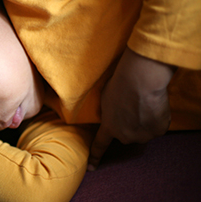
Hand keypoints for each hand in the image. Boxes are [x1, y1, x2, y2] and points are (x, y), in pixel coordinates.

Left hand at [88, 47, 174, 170]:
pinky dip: (157, 118)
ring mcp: (142, 135)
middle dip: (129, 125)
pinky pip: (157, 126)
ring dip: (144, 122)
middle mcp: (125, 136)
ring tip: (143, 103)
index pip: (99, 145)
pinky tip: (154, 105)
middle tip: (132, 107)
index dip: (95, 157)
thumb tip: (112, 115)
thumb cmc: (119, 85)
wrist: (140, 81)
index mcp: (109, 127)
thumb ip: (108, 112)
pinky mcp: (158, 131)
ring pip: (144, 131)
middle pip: (127, 135)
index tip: (91, 168)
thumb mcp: (104, 99)